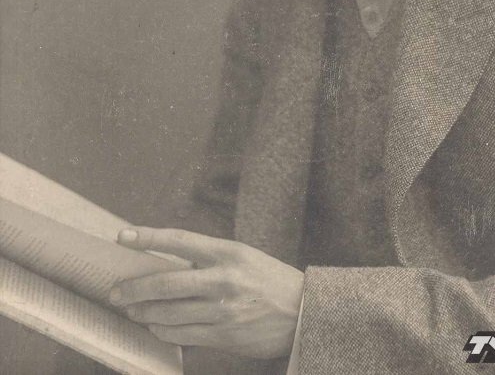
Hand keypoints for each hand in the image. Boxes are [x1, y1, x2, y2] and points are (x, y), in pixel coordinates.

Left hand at [109, 227, 303, 358]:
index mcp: (228, 252)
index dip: (148, 237)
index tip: (123, 236)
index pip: (179, 240)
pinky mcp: (223, 334)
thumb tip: (169, 262)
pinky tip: (155, 328)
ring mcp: (222, 309)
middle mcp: (223, 278)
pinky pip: (182, 334)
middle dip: (134, 289)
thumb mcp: (242, 257)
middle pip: (166, 282)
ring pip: (168, 313)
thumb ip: (209, 258)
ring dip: (144, 313)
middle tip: (116, 291)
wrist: (302, 312)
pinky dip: (162, 331)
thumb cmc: (268, 279)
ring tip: (132, 311)